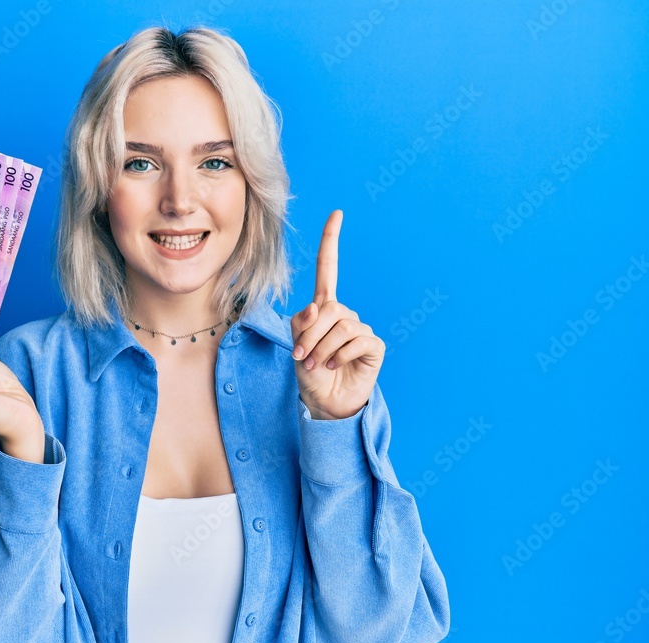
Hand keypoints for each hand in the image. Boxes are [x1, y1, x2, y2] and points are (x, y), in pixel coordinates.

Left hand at [290, 210, 384, 419]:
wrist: (325, 402)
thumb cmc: (309, 371)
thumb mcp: (296, 344)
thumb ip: (303, 323)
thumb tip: (318, 309)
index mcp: (324, 307)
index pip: (329, 269)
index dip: (331, 241)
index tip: (337, 213)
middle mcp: (345, 314)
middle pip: (328, 308)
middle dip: (310, 334)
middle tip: (301, 357)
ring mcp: (361, 329)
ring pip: (340, 326)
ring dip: (321, 348)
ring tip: (316, 365)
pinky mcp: (374, 346)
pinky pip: (354, 341)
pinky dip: (338, 356)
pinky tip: (334, 367)